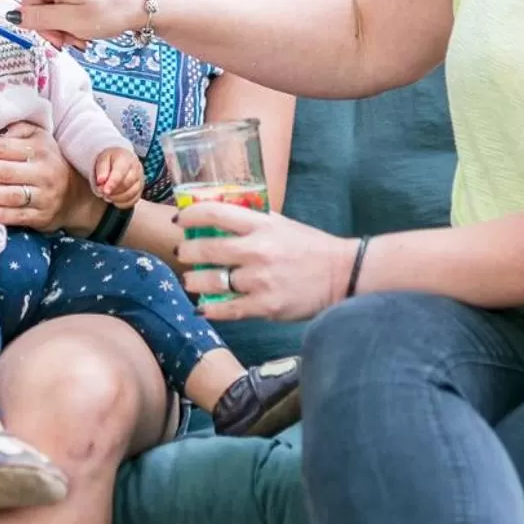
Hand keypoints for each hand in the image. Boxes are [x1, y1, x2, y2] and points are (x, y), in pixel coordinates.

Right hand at [0, 0, 145, 49]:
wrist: (142, 4)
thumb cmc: (110, 11)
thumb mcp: (71, 21)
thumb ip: (38, 18)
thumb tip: (12, 15)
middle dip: (42, 25)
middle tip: (63, 42)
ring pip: (44, 5)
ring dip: (56, 26)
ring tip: (78, 38)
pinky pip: (57, 1)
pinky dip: (64, 19)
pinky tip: (81, 31)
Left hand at [0, 121, 79, 230]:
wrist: (75, 194)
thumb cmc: (46, 161)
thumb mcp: (38, 138)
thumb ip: (16, 129)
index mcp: (38, 148)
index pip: (1, 147)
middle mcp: (42, 171)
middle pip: (2, 171)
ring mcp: (43, 196)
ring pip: (9, 195)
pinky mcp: (41, 216)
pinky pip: (17, 216)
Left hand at [94, 144, 143, 208]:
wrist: (121, 160)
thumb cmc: (111, 160)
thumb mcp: (103, 159)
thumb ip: (101, 170)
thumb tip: (101, 181)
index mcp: (126, 159)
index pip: (120, 172)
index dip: (112, 183)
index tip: (104, 191)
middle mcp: (136, 169)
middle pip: (126, 184)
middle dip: (112, 191)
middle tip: (101, 191)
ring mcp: (140, 181)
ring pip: (130, 194)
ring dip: (116, 198)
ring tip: (107, 195)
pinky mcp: (140, 191)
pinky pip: (132, 201)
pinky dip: (121, 203)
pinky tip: (114, 199)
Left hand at [174, 201, 354, 321]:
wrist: (343, 274)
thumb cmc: (311, 247)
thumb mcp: (282, 224)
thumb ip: (253, 220)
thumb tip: (220, 215)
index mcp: (262, 225)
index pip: (215, 213)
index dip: (190, 216)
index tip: (180, 221)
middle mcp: (258, 250)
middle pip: (207, 249)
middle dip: (187, 252)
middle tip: (182, 253)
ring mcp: (260, 280)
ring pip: (212, 282)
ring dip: (194, 281)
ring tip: (191, 281)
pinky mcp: (265, 306)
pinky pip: (228, 310)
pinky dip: (211, 310)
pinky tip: (203, 308)